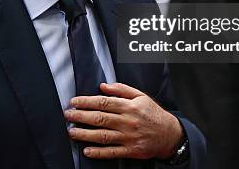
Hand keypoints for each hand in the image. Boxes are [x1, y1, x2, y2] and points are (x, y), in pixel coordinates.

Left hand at [64, 82, 182, 159]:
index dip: (86, 102)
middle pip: (100, 118)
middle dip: (81, 116)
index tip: (74, 102)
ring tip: (72, 132)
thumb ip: (121, 89)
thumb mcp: (141, 96)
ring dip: (85, 134)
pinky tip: (87, 150)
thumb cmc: (153, 114)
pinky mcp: (130, 150)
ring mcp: (128, 137)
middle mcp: (127, 121)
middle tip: (68, 115)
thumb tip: (103, 86)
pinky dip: (98, 152)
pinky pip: (112, 152)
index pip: (103, 102)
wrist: (170, 134)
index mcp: (129, 106)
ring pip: (103, 136)